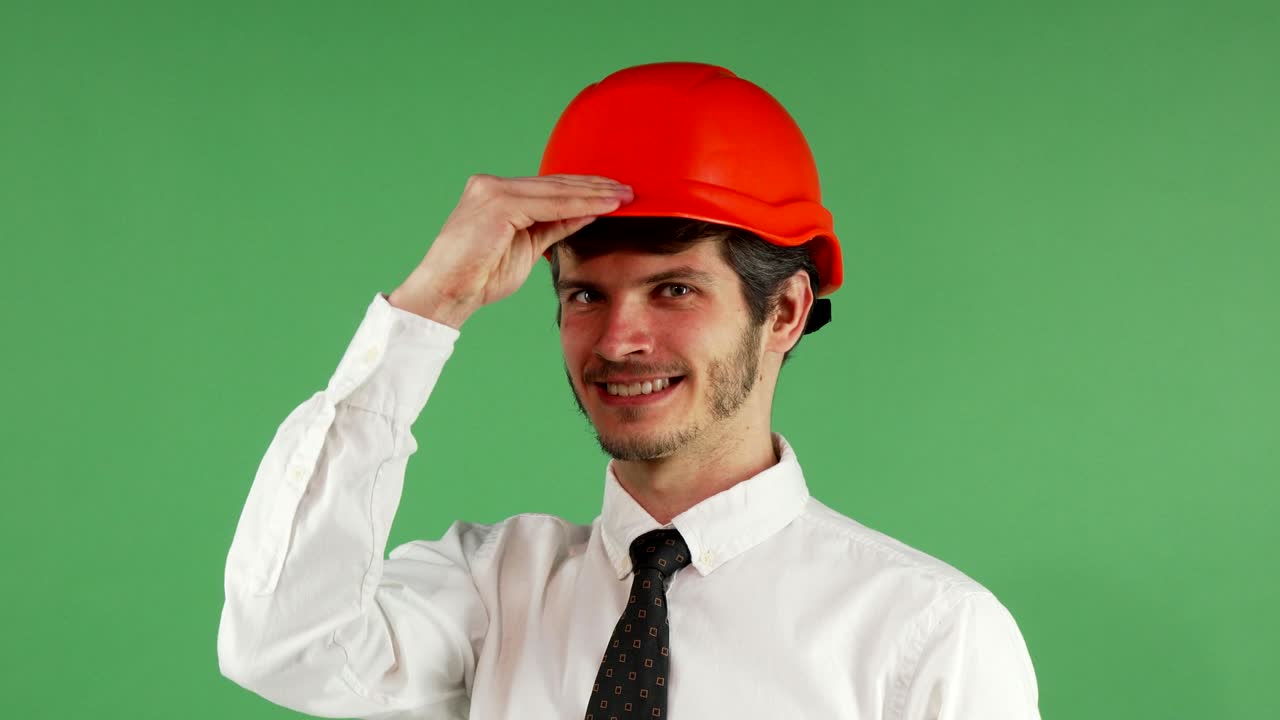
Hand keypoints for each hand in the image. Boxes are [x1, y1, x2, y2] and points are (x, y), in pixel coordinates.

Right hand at [388, 174, 632, 327]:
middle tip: (629, 191)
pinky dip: (579, 205)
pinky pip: (549, 204)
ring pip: (556, 191)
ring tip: (624, 197)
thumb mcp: (527, 248)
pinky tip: (603, 207)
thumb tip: (585, 214)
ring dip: (594, 194)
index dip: (584, 190)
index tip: (615, 194)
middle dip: (595, 188)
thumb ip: (552, 228)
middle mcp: (492, 186)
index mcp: (497, 194)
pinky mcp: (497, 204)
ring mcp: (493, 191)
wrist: (446, 294)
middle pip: (555, 184)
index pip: (549, 188)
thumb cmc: (480, 278)